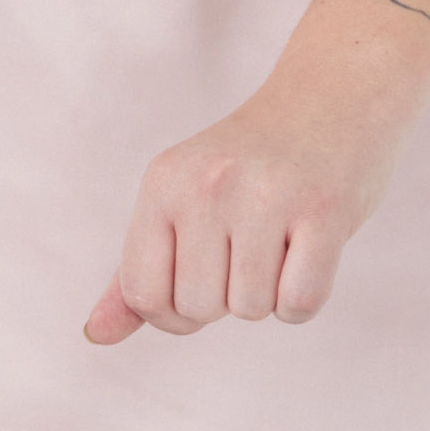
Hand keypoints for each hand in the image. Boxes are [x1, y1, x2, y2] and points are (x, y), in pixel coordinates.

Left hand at [83, 46, 423, 342]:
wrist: (334, 96)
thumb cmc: (253, 164)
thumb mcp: (181, 201)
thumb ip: (137, 272)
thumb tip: (95, 334)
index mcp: (164, 182)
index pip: (142, 294)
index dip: (172, 311)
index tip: (202, 282)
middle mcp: (208, 184)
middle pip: (198, 308)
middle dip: (227, 298)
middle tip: (251, 246)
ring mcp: (266, 195)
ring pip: (251, 310)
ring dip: (270, 295)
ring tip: (282, 240)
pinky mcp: (323, 210)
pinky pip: (299, 304)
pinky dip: (304, 298)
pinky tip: (309, 252)